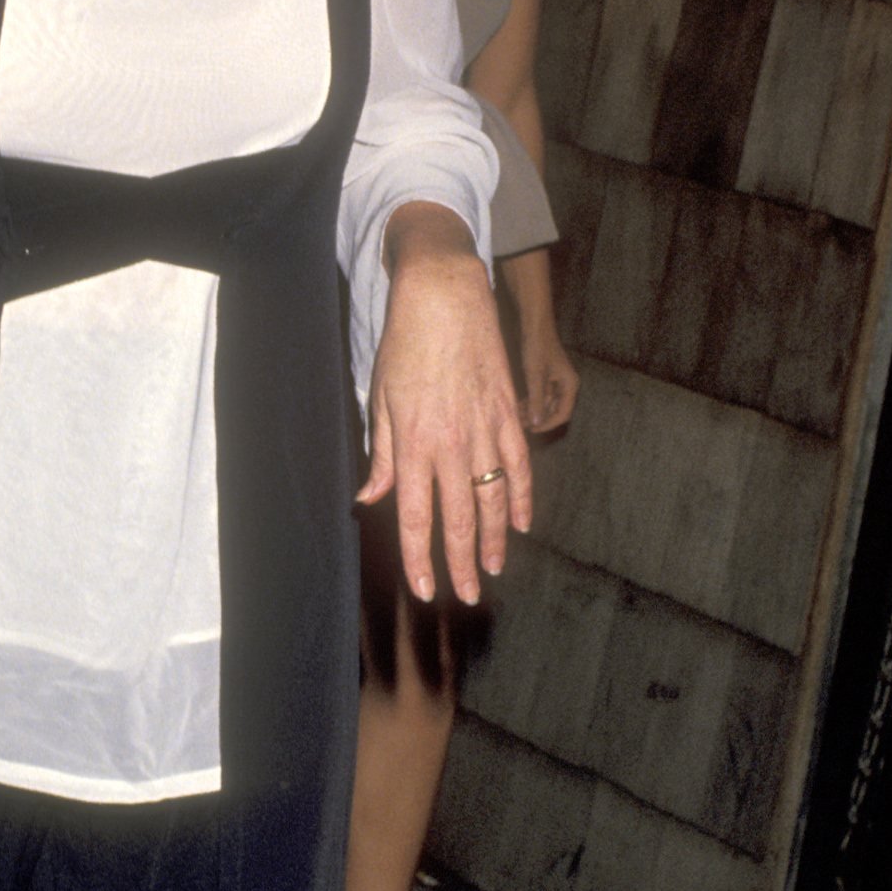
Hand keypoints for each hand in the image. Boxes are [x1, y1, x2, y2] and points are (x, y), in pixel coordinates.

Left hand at [359, 204, 532, 605]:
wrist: (444, 295)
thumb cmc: (404, 346)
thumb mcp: (379, 400)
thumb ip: (380, 455)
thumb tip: (369, 498)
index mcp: (412, 444)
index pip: (414, 516)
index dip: (420, 557)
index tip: (427, 589)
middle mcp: (450, 443)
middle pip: (458, 518)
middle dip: (461, 563)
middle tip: (465, 595)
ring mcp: (484, 428)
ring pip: (493, 499)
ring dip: (495, 539)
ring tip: (493, 569)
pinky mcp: (507, 410)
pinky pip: (518, 464)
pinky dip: (521, 496)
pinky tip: (521, 523)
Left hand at [517, 321, 579, 434]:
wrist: (534, 325)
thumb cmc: (537, 347)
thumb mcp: (535, 376)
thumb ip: (537, 400)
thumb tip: (537, 423)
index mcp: (570, 385)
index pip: (562, 414)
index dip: (547, 424)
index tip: (531, 430)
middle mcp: (567, 384)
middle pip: (554, 410)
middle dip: (538, 418)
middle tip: (519, 423)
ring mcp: (557, 380)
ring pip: (546, 403)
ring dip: (533, 410)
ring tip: (516, 415)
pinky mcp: (548, 376)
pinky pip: (542, 394)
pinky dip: (531, 400)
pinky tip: (519, 404)